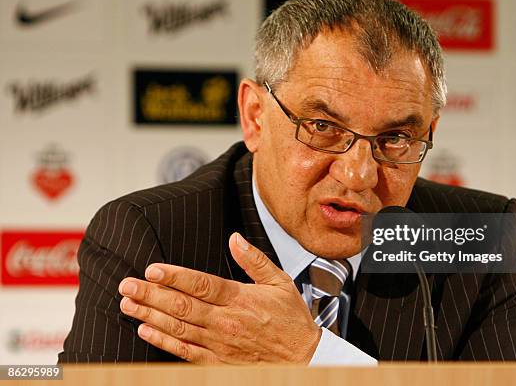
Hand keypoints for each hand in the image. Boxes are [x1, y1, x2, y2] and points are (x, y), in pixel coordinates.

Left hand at [118, 232, 320, 363]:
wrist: (303, 359)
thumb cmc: (291, 320)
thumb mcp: (280, 282)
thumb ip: (254, 260)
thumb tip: (234, 239)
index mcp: (240, 298)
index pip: (201, 284)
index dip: (174, 276)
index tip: (153, 269)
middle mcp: (226, 321)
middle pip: (181, 306)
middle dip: (151, 294)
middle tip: (128, 285)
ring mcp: (219, 343)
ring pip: (177, 328)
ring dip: (149, 315)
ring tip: (128, 304)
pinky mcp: (217, 361)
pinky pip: (184, 351)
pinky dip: (162, 341)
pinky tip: (145, 330)